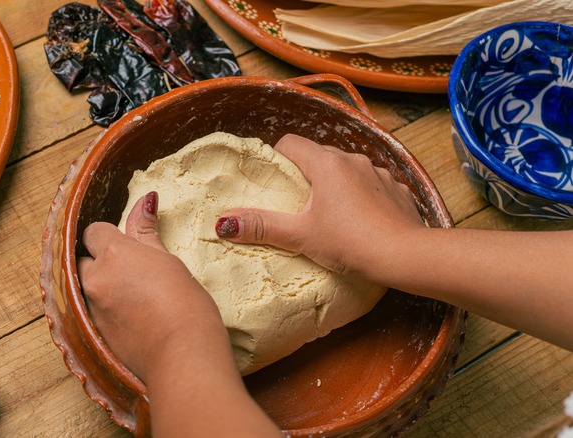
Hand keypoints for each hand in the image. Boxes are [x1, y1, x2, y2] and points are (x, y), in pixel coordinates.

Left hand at [77, 192, 227, 381]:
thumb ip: (147, 232)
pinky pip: (89, 311)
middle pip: (82, 259)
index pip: (94, 231)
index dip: (109, 235)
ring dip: (100, 286)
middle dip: (98, 262)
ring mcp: (91, 308)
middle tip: (129, 271)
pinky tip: (128, 315)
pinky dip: (103, 309)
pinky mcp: (94, 333)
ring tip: (130, 295)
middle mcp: (95, 279)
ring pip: (85, 286)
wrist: (182, 356)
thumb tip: (145, 200)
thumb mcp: (168, 261)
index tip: (128, 246)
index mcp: (114, 254)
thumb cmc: (186, 305)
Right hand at [215, 134, 424, 280]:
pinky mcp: (397, 189)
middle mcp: (353, 159)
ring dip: (335, 184)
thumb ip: (262, 226)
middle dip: (305, 174)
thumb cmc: (350, 243)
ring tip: (329, 214)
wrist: (406, 257)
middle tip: (295, 203)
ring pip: (347, 170)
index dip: (277, 158)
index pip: (291, 143)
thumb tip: (223, 223)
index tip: (272, 181)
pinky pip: (372, 184)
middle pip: (318, 155)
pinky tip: (361, 220)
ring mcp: (379, 172)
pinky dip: (362, 196)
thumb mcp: (300, 236)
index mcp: (326, 163)